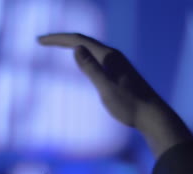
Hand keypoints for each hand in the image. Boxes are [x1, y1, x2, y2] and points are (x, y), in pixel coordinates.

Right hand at [38, 33, 192, 157]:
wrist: (152, 116)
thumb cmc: (129, 106)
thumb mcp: (106, 88)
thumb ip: (91, 69)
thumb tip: (76, 48)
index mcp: (109, 57)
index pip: (78, 40)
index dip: (57, 39)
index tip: (39, 41)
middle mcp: (113, 56)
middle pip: (84, 41)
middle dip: (62, 39)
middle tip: (42, 41)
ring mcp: (117, 64)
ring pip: (91, 48)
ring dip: (72, 45)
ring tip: (56, 45)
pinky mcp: (120, 73)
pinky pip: (96, 57)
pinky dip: (83, 55)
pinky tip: (81, 61)